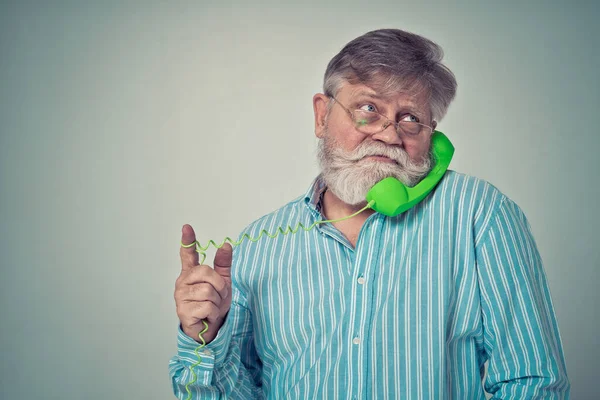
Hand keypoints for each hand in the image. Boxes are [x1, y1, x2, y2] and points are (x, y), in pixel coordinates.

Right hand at [175, 224, 231, 343]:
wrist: (211, 328)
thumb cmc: (214, 304)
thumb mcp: (223, 282)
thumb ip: (223, 264)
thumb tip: (226, 245)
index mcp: (192, 273)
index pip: (188, 254)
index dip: (188, 240)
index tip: (187, 227)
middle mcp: (183, 282)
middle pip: (207, 273)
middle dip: (219, 286)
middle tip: (218, 296)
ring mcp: (181, 297)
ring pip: (208, 291)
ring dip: (217, 302)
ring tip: (212, 307)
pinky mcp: (183, 312)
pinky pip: (206, 306)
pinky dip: (213, 313)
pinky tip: (207, 316)